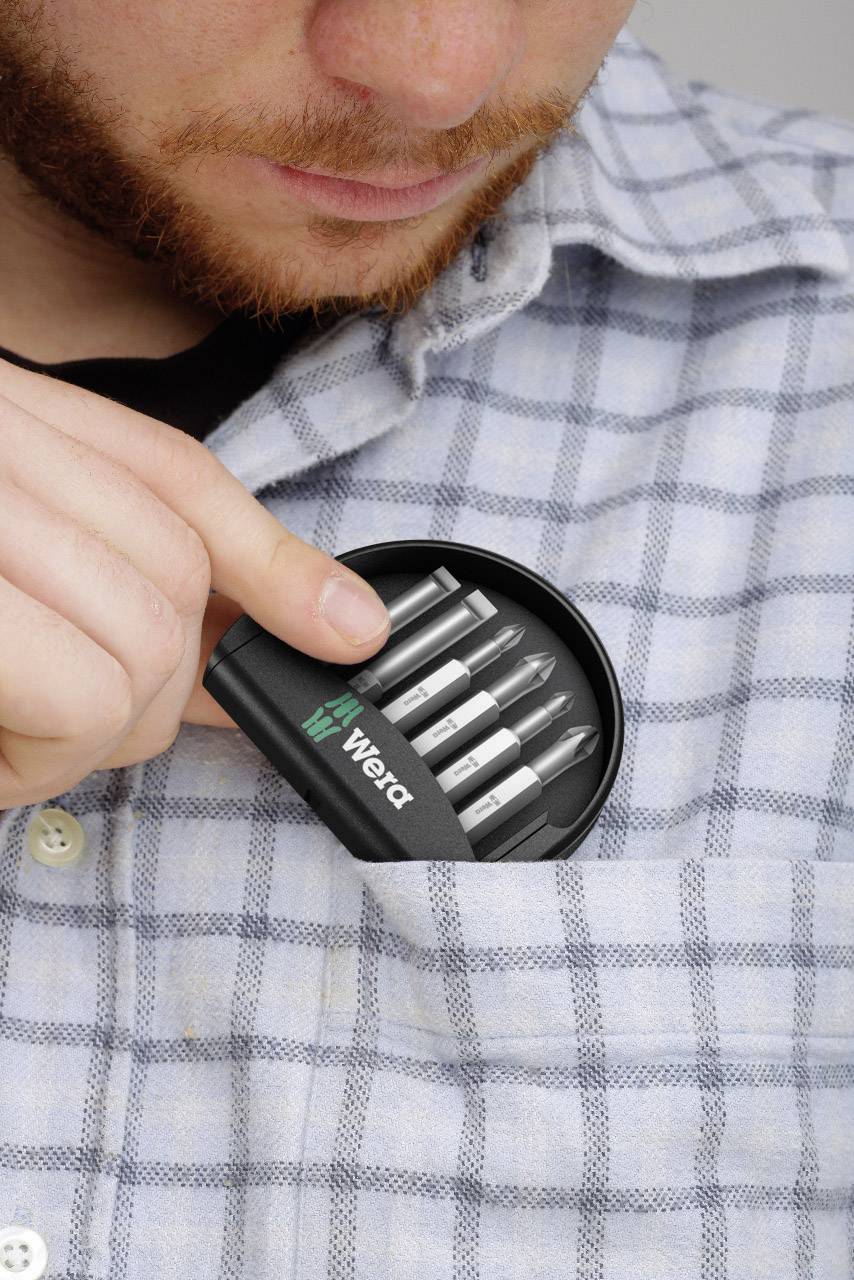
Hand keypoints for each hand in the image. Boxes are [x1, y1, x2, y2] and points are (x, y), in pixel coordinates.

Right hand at [0, 358, 390, 808]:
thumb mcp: (28, 555)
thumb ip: (163, 570)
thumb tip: (335, 624)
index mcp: (7, 425)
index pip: (177, 477)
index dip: (273, 567)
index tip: (348, 633)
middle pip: (177, 576)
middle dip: (162, 680)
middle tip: (67, 709)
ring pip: (147, 651)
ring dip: (90, 731)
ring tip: (9, 730)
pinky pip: (85, 701)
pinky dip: (44, 760)